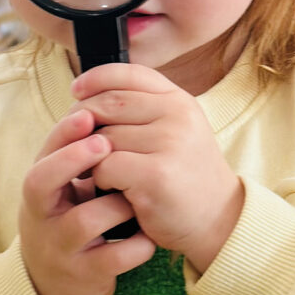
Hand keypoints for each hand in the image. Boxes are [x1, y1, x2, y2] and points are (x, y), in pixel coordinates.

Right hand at [20, 108, 155, 294]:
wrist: (60, 283)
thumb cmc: (70, 216)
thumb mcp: (64, 185)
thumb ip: (77, 149)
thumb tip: (104, 96)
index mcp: (41, 185)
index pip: (44, 152)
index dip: (64, 133)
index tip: (87, 114)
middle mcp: (41, 213)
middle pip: (41, 182)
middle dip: (71, 160)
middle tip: (103, 144)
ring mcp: (60, 246)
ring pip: (83, 220)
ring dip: (115, 205)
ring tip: (135, 199)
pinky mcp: (83, 273)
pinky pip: (111, 258)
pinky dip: (135, 246)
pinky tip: (149, 236)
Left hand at [70, 64, 243, 273]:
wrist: (219, 221)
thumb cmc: (185, 177)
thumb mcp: (176, 132)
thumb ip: (143, 110)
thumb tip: (86, 97)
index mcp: (180, 100)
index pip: (130, 73)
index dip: (96, 78)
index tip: (76, 90)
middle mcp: (178, 115)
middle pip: (109, 104)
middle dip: (83, 122)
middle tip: (75, 142)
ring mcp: (169, 143)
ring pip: (103, 137)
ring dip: (92, 157)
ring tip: (101, 172)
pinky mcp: (155, 174)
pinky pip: (105, 166)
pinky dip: (100, 180)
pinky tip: (113, 190)